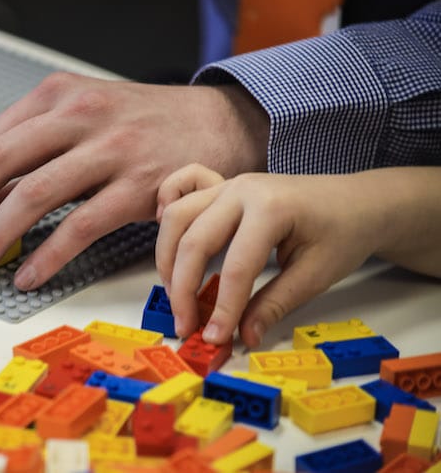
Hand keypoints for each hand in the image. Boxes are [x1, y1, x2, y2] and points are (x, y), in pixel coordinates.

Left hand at [0, 74, 268, 288]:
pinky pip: (80, 226)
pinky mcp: (139, 186)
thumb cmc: (143, 123)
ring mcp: (110, 149)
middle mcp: (79, 114)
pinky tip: (26, 275)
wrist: (218, 122)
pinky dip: (47, 255)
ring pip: (33, 194)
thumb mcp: (84, 113)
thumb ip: (35, 142)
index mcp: (57, 94)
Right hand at [156, 165, 382, 346]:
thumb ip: (274, 304)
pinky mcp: (221, 189)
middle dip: (182, 288)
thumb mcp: (316, 274)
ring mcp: (228, 185)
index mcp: (271, 208)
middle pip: (194, 240)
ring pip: (176, 218)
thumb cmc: (343, 233)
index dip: (223, 308)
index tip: (215, 339)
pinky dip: (170, 229)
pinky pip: (180, 202)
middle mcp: (241, 190)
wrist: (358, 200)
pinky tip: (172, 254)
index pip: (236, 266)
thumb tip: (244, 336)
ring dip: (167, 260)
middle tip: (186, 326)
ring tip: (176, 296)